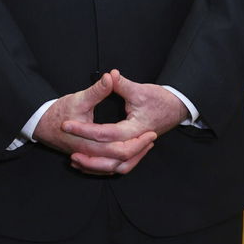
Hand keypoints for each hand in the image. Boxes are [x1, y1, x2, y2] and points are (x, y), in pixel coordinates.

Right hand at [33, 71, 155, 175]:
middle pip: (121, 162)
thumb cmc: (59, 112)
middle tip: (152, 139)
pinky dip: (119, 163)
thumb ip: (97, 90)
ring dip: (131, 160)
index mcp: (90, 143)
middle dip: (139, 152)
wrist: (41, 124)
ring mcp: (87, 159)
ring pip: (114, 169)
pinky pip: (106, 168)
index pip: (121, 150)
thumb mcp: (79, 98)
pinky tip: (128, 155)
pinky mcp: (86, 158)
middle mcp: (90, 155)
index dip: (138, 143)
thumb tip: (111, 77)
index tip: (151, 133)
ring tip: (144, 147)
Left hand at [63, 71, 187, 174]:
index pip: (105, 133)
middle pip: (110, 157)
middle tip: (68, 150)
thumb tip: (109, 76)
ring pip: (115, 167)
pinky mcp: (135, 150)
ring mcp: (137, 149)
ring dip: (95, 166)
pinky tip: (88, 163)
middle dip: (88, 156)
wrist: (177, 107)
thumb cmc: (160, 99)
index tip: (67, 123)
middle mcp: (135, 142)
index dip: (84, 129)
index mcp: (135, 129)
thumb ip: (121, 85)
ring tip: (75, 161)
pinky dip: (103, 168)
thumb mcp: (140, 90)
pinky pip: (118, 166)